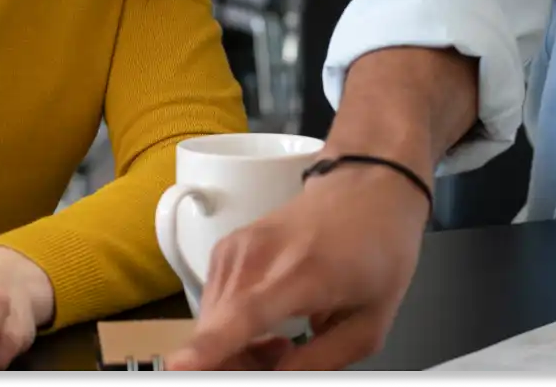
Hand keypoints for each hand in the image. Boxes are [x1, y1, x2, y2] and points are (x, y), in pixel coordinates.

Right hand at [167, 159, 431, 370]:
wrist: (366, 188)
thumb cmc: (378, 252)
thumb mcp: (370, 324)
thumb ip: (319, 362)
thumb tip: (273, 380)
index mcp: (303, 274)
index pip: (245, 314)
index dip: (210, 347)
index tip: (178, 368)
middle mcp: (259, 256)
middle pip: (217, 331)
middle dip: (238, 366)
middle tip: (282, 363)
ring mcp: (236, 248)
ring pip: (210, 324)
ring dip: (235, 349)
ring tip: (281, 344)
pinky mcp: (225, 248)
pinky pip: (213, 307)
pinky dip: (231, 327)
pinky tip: (267, 323)